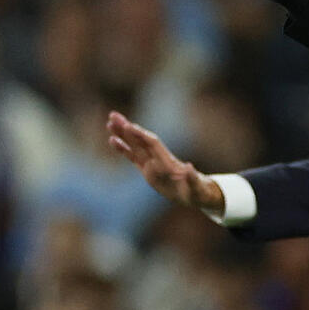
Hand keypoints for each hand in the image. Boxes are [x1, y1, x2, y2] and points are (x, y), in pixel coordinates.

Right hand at [106, 111, 224, 213]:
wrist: (198, 194)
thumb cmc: (198, 191)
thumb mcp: (197, 188)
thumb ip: (192, 178)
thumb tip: (189, 167)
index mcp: (169, 162)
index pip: (153, 145)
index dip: (141, 136)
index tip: (128, 126)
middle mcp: (159, 159)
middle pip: (141, 141)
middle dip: (128, 129)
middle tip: (113, 115)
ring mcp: (152, 163)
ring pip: (135, 146)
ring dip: (123, 135)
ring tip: (110, 123)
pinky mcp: (147, 170)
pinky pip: (133, 157)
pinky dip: (123, 149)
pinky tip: (112, 139)